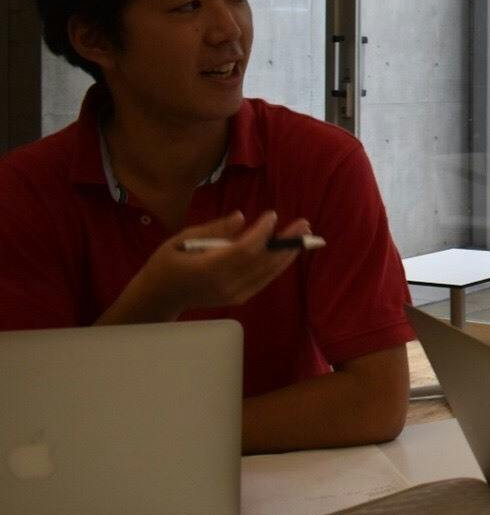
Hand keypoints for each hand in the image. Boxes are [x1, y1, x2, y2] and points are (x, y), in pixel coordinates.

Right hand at [128, 211, 311, 318]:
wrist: (160, 297)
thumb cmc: (166, 263)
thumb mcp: (181, 240)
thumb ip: (213, 230)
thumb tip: (241, 217)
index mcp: (207, 268)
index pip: (243, 250)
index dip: (261, 233)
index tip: (272, 215)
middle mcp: (225, 284)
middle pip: (262, 262)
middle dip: (286, 242)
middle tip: (304, 224)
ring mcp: (233, 294)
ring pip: (267, 273)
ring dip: (288, 254)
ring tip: (304, 235)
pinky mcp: (238, 298)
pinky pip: (264, 280)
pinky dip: (278, 265)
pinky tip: (289, 251)